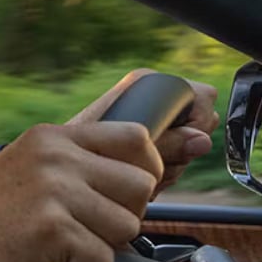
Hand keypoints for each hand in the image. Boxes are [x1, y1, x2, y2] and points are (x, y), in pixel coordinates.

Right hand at [0, 121, 161, 261]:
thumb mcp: (20, 170)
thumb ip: (68, 165)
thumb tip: (133, 179)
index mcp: (49, 137)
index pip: (134, 137)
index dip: (142, 172)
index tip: (122, 200)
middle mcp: (55, 156)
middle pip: (140, 185)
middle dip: (122, 219)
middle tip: (87, 236)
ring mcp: (54, 190)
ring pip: (127, 226)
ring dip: (101, 251)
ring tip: (64, 258)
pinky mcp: (52, 229)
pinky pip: (102, 261)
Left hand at [67, 69, 219, 195]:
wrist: (59, 171)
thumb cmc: (82, 156)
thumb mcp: (129, 154)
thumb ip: (168, 144)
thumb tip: (201, 140)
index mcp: (148, 83)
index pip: (202, 97)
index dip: (195, 125)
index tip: (175, 145)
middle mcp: (153, 96)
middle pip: (200, 124)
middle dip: (180, 151)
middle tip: (150, 164)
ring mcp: (153, 119)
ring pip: (190, 146)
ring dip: (169, 166)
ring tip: (137, 171)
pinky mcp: (151, 141)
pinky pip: (176, 159)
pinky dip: (162, 174)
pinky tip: (140, 178)